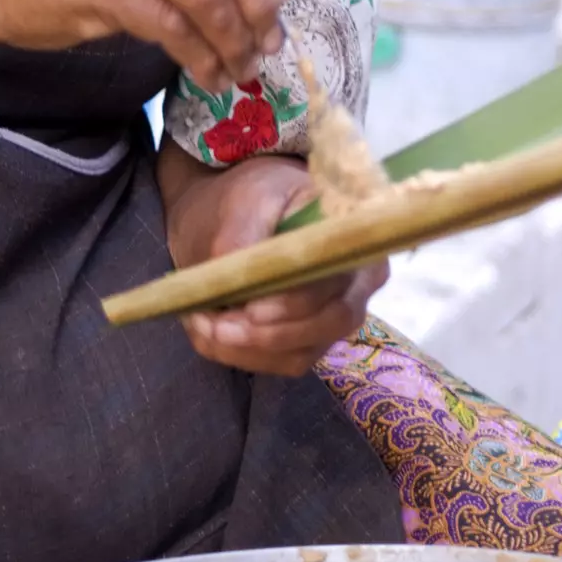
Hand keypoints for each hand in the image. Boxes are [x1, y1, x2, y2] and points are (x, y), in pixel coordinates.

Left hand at [163, 150, 388, 378]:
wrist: (238, 214)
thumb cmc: (254, 197)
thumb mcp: (245, 199)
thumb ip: (243, 233)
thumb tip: (235, 272)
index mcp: (354, 241)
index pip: (336, 282)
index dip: (294, 302)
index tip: (249, 308)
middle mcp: (358, 286)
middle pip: (325, 326)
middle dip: (267, 334)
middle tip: (215, 324)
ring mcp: (335, 320)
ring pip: (300, 354)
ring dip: (246, 349)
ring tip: (203, 325)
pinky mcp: (310, 342)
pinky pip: (281, 363)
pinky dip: (240, 356)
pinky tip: (210, 334)